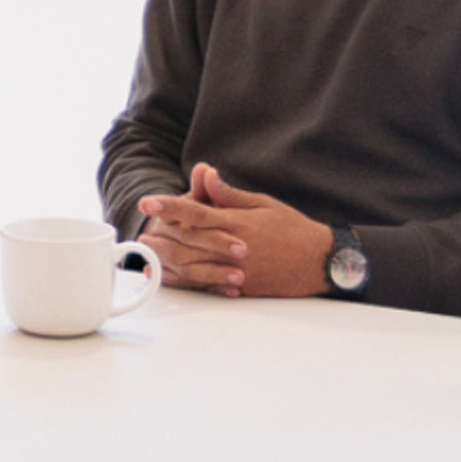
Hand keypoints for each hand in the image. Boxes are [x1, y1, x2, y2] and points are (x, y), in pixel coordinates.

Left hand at [131, 163, 332, 298]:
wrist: (319, 262)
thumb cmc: (292, 229)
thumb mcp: (263, 204)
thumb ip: (229, 194)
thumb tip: (206, 175)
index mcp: (237, 222)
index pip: (195, 211)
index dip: (169, 206)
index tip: (147, 201)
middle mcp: (232, 246)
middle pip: (187, 240)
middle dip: (161, 234)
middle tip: (141, 229)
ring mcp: (235, 269)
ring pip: (192, 265)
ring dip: (166, 259)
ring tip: (147, 253)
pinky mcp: (240, 286)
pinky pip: (206, 284)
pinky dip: (184, 282)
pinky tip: (169, 278)